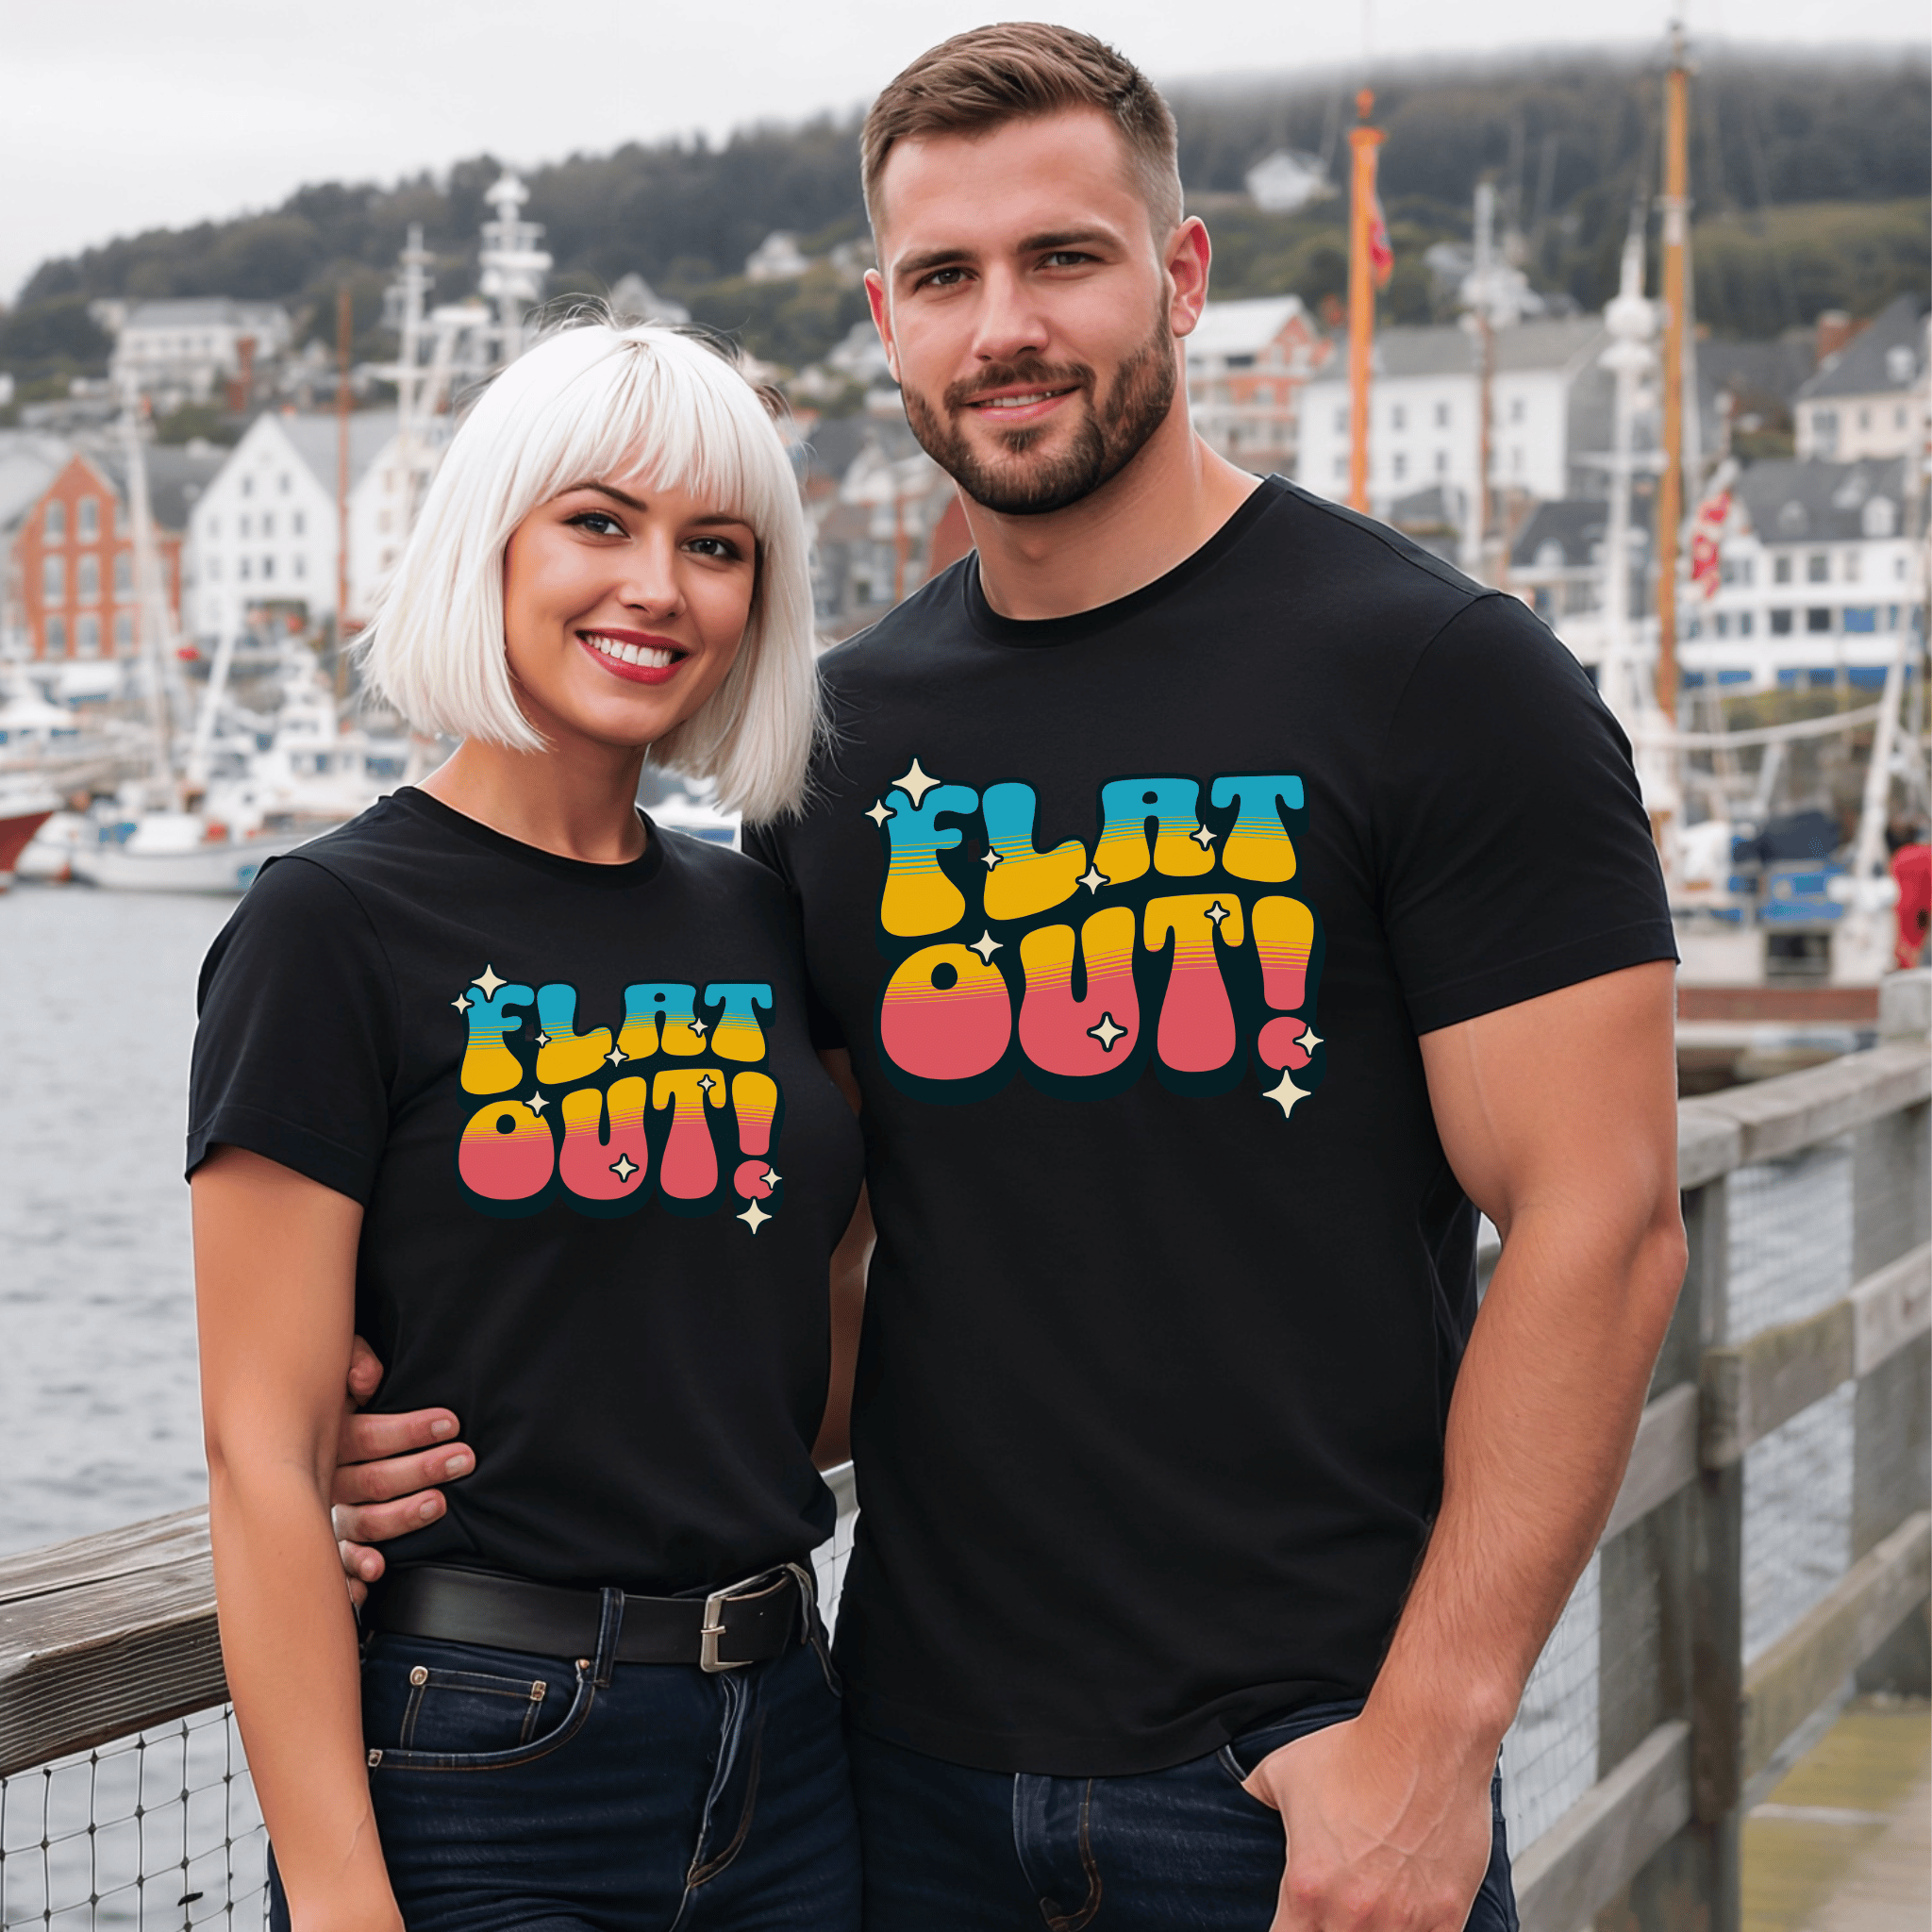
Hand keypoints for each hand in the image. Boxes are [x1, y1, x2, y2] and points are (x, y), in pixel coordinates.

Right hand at [331, 1336, 471, 1604]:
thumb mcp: (332, 1367)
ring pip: (361, 1523)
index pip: (368, 1436)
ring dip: (400, 1518)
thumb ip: (353, 1361)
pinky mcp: (322, 1544)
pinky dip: (349, 1574)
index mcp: (322, 1436)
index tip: (450, 1424)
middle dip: (421, 1469)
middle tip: (462, 1459)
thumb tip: (367, 1377)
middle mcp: (317, 1479)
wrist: (268, 1431)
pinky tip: (371, 1575)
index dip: (409, 1430)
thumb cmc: (318, 1396)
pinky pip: (334, 1565)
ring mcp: (318, 1515)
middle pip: (371, 1481)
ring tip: (437, 1504)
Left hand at [1243, 1713, 1494, 1931]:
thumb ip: (1254, 1797)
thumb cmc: (1357, 1753)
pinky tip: (1409, 1917)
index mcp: (1306, 1888)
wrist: (1424, 1739)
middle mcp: (1352, 1915)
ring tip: (1372, 1910)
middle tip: (1337, 1911)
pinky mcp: (1446, 1917)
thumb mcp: (1283, 1772)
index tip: (1295, 1919)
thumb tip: (1239, 1799)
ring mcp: (1403, 1922)